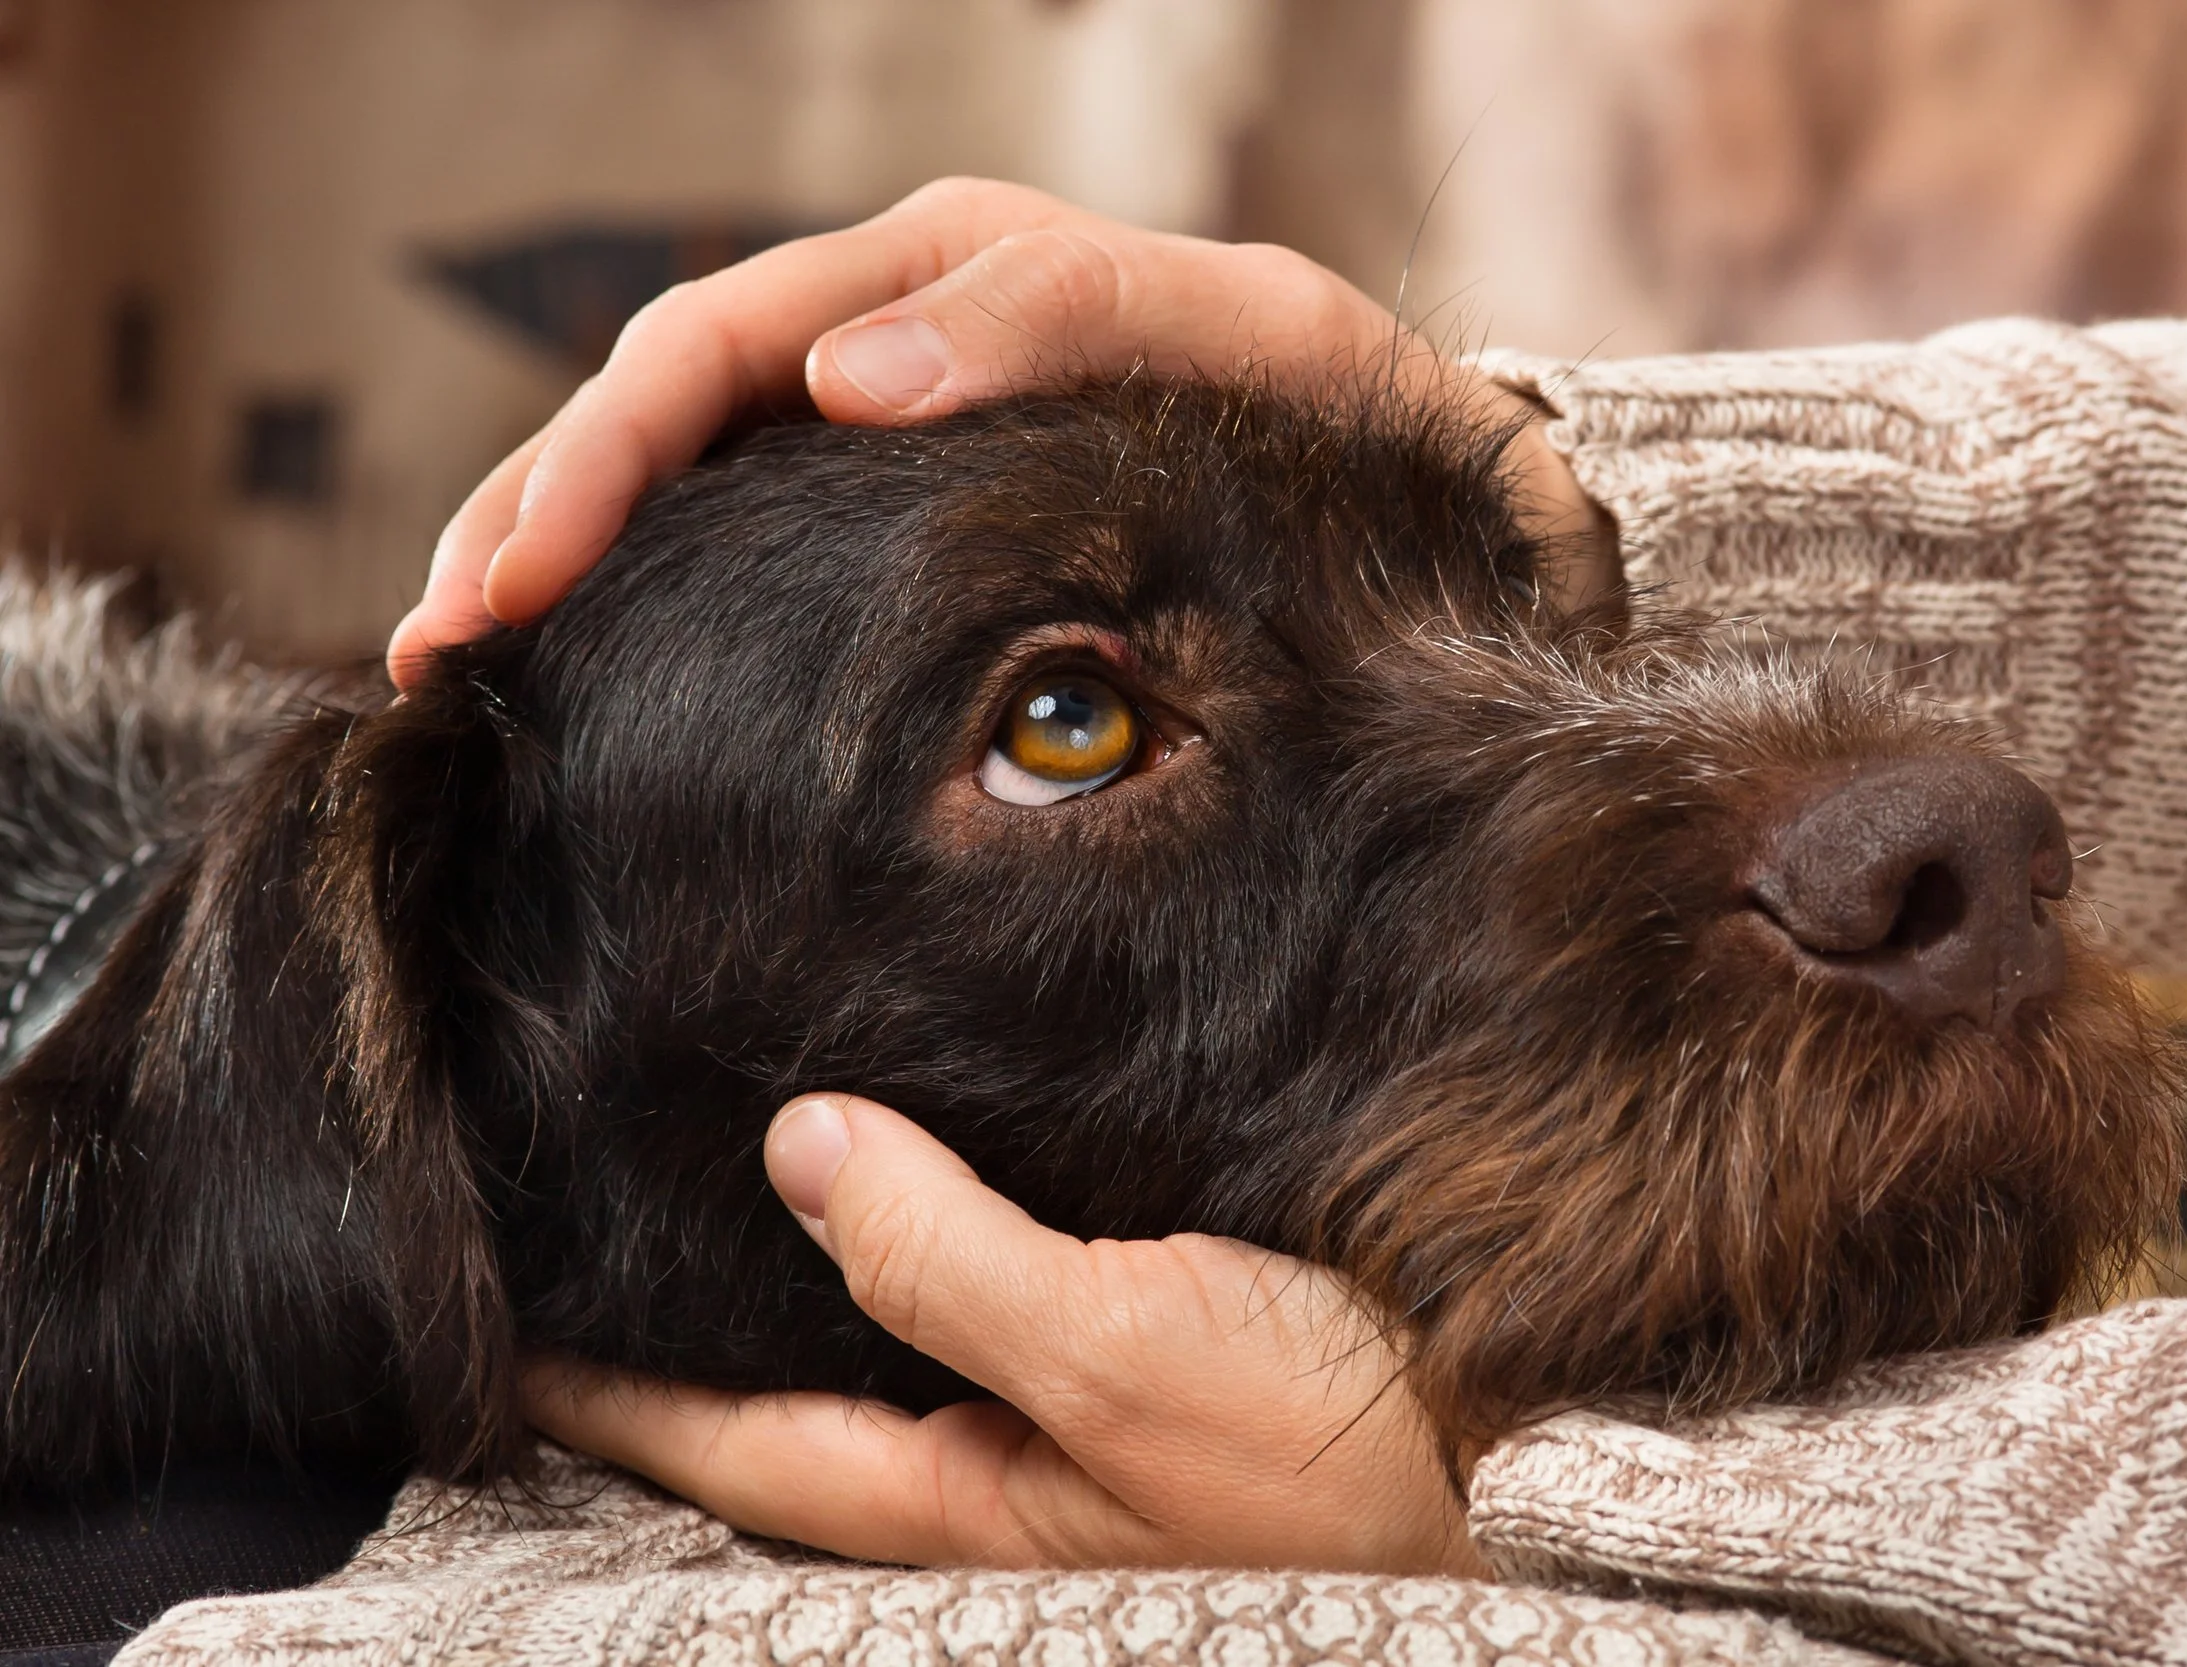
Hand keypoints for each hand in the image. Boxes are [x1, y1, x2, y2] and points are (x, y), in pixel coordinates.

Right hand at [393, 177, 1613, 686]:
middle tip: (440, 651)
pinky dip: (641, 594)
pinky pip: (741, 534)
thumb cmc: (1342, 412)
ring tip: (453, 668)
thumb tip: (848, 377)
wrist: (1422, 483)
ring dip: (551, 552)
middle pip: (655, 402)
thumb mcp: (1244, 331)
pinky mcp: (899, 514)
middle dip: (533, 514)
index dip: (603, 457)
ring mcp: (887, 420)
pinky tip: (576, 670)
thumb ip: (1065, 317)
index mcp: (949, 270)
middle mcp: (892, 331)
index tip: (519, 583)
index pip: (717, 343)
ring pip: (676, 469)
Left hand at [522, 1094, 1480, 1574]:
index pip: (735, 1437)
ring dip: (819, 1270)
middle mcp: (1007, 1471)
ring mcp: (1082, 1425)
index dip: (612, 1377)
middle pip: (805, 1393)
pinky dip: (944, 1238)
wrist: (1543, 1471)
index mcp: (971, 1497)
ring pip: (906, 1340)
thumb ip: (952, 1262)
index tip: (506, 1301)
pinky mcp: (1164, 1362)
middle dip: (697, 1320)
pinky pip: (1010, 1299)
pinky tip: (942, 1161)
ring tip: (733, 1172)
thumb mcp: (1132, 1354)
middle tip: (595, 1214)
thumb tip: (798, 1149)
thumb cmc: (1346, 1449)